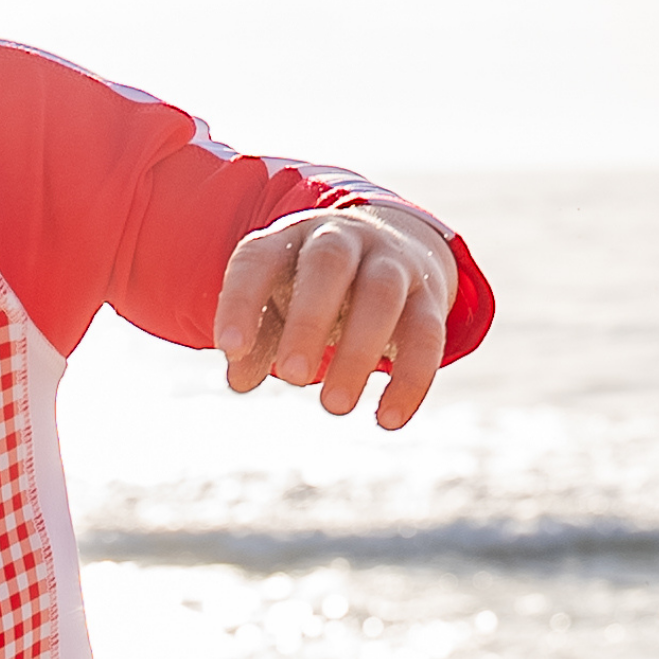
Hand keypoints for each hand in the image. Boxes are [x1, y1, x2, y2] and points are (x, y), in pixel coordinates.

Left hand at [215, 205, 459, 428]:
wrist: (394, 246)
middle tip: (293, 378)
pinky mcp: (429, 296)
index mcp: (292, 238)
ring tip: (334, 406)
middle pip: (328, 264)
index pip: (259, 259)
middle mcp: (344, 239)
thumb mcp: (280, 305)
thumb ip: (258, 340)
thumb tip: (239, 380)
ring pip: (382, 294)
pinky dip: (410, 379)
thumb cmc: (316, 288)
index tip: (229, 350)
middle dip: (309, 320)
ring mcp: (392, 262)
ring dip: (358, 351)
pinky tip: (388, 421)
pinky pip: (427, 333)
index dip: (241, 302)